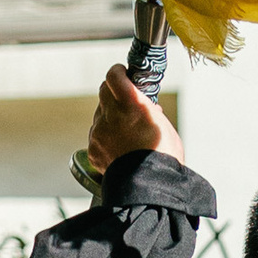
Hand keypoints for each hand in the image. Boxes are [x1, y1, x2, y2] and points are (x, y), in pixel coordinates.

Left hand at [85, 63, 181, 181]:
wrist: (149, 185)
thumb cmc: (164, 156)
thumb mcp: (165, 127)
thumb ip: (151, 113)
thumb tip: (148, 109)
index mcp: (131, 104)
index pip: (113, 76)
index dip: (118, 72)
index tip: (123, 73)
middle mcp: (111, 115)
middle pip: (104, 92)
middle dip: (114, 93)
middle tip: (126, 101)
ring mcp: (99, 132)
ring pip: (100, 115)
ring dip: (111, 118)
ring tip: (127, 134)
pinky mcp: (93, 149)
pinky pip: (97, 137)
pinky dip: (106, 139)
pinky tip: (119, 149)